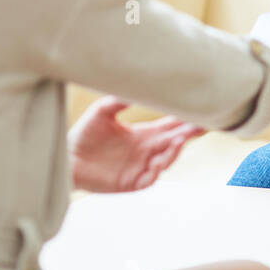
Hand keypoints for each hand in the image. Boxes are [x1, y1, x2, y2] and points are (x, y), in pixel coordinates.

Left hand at [68, 95, 205, 193]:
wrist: (66, 157)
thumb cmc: (84, 134)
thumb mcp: (102, 112)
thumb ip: (119, 101)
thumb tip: (136, 86)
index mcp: (144, 134)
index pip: (171, 127)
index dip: (186, 121)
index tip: (201, 113)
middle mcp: (146, 150)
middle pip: (174, 142)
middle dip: (189, 135)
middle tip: (203, 126)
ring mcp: (140, 167)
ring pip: (166, 161)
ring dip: (174, 152)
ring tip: (178, 141)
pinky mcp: (130, 182)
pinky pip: (149, 179)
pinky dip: (156, 172)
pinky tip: (158, 162)